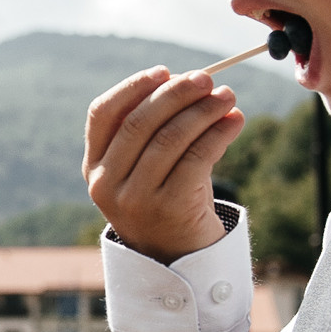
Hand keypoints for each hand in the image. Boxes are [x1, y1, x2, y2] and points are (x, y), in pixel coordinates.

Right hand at [84, 67, 242, 262]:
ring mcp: (136, 199)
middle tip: (206, 79)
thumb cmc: (166, 200)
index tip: (163, 71)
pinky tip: (234, 123)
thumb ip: (155, 129)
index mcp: (95, 167)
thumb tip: (190, 82)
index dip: (132, 87)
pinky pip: (197, 157)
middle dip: (176, 93)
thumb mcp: (146, 168)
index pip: (102, 114)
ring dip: (204, 111)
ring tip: (227, 97)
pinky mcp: (170, 208)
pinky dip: (219, 134)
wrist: (180, 261)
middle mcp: (107, 184)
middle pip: (140, 121)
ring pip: (171, 137)